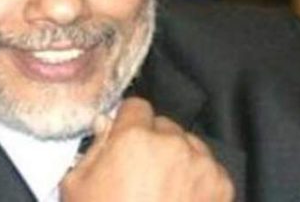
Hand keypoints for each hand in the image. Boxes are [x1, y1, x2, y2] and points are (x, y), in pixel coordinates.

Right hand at [61, 97, 233, 201]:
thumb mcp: (77, 187)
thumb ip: (93, 149)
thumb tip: (105, 124)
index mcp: (134, 137)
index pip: (136, 106)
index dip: (128, 123)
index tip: (125, 140)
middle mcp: (173, 143)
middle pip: (164, 125)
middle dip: (154, 142)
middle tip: (142, 172)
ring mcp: (202, 164)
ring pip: (189, 145)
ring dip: (178, 158)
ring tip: (164, 189)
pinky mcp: (222, 186)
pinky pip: (210, 168)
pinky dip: (198, 180)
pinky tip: (182, 201)